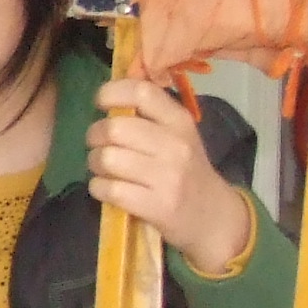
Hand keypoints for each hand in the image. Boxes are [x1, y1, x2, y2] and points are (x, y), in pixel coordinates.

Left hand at [87, 78, 254, 276]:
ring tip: (102, 167)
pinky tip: (106, 188)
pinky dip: (98, 187)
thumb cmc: (186, 170)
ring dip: (95, 163)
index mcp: (180, 121)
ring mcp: (167, 177)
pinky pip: (109, 189)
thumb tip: (108, 93)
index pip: (142, 92)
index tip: (100, 103)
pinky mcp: (157, 206)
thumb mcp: (178, 135)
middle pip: (114, 128)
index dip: (111, 93)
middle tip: (97, 144)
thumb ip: (149, 114)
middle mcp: (176, 145)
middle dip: (94, 136)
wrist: (213, 215)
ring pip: (107, 158)